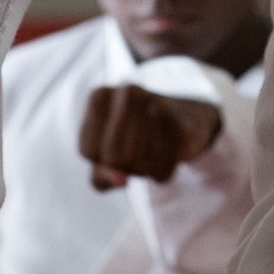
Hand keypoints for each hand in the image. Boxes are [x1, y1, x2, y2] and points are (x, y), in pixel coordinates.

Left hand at [79, 86, 221, 189]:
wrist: (181, 117)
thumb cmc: (131, 138)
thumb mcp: (104, 157)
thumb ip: (101, 176)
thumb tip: (121, 181)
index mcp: (99, 96)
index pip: (89, 150)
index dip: (101, 162)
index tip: (111, 152)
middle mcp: (127, 92)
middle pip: (114, 158)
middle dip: (125, 166)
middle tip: (135, 153)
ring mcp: (158, 103)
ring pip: (138, 165)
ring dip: (145, 170)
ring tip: (150, 151)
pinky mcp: (183, 123)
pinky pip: (164, 168)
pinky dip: (163, 171)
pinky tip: (167, 154)